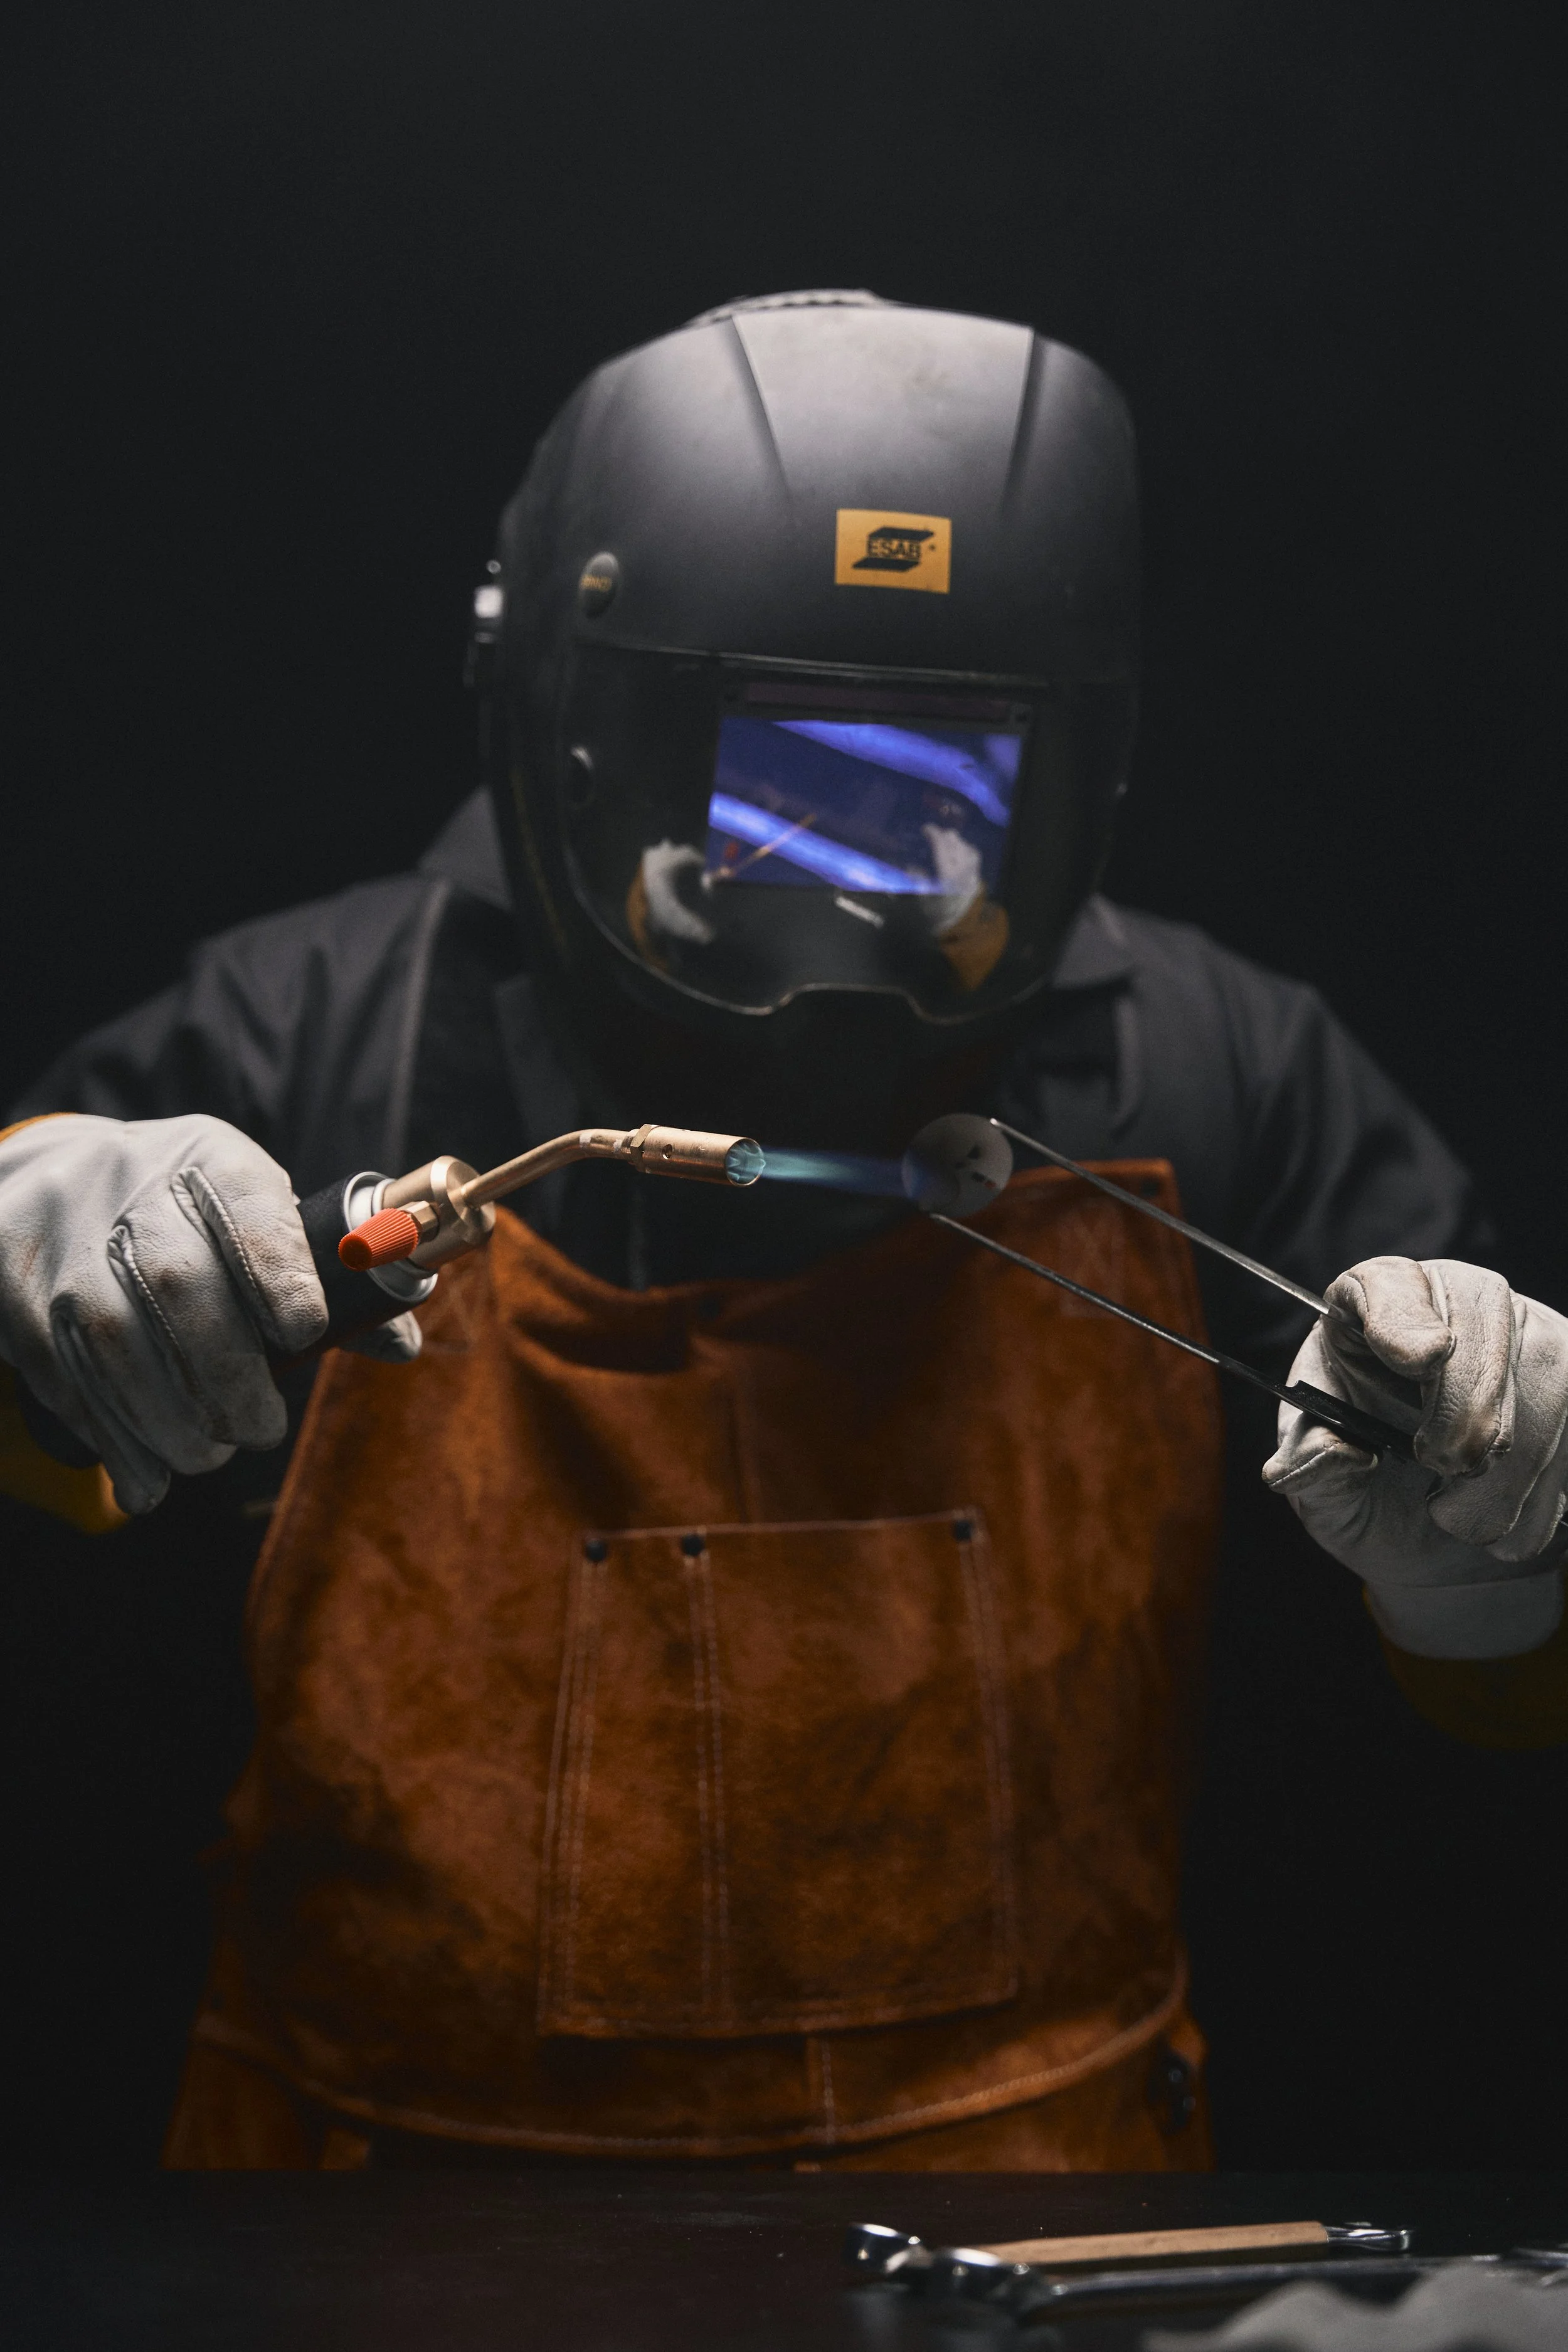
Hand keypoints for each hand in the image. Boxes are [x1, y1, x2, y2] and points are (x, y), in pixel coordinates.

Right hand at [0, 1114, 329, 1514]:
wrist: (49, 1182)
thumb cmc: (184, 1212)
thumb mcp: (253, 1211)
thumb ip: (326, 1277)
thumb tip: (401, 1343)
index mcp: (209, 1161)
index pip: (248, 1203)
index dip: (280, 1271)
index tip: (303, 1333)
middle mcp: (129, 1190)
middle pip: (177, 1281)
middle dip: (227, 1373)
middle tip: (260, 1428)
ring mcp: (64, 1244)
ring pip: (112, 1338)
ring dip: (169, 1419)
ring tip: (210, 1454)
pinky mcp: (18, 1298)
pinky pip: (63, 1377)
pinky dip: (113, 1439)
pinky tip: (148, 1479)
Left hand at [1263, 1257, 1567, 1658]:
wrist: (1431, 1545)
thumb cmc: (1365, 1494)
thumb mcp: (1321, 1490)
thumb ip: (1313, 1469)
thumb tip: (1322, 1457)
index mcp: (1366, 1314)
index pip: (1386, 1285)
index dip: (1403, 1315)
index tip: (1423, 1356)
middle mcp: (1448, 1303)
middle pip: (1482, 1314)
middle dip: (1468, 1402)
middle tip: (1443, 1467)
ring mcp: (1521, 1333)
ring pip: (1546, 1368)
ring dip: (1510, 1461)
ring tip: (1461, 1517)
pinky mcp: (1567, 1375)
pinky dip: (1545, 1486)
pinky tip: (1508, 1528)